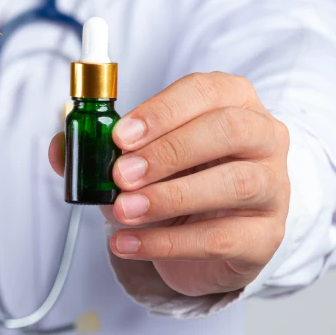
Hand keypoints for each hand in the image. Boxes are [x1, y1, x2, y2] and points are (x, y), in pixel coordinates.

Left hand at [50, 72, 288, 296]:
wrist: (211, 234)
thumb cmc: (176, 177)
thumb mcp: (135, 155)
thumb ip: (96, 147)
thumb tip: (61, 149)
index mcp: (232, 100)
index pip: (206, 91)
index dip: (162, 111)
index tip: (120, 136)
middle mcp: (264, 136)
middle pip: (229, 130)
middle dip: (168, 151)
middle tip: (120, 175)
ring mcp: (274, 186)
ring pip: (235, 184)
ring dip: (171, 197)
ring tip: (123, 212)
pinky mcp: (266, 236)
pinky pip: (222, 238)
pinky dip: (168, 243)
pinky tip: (128, 243)